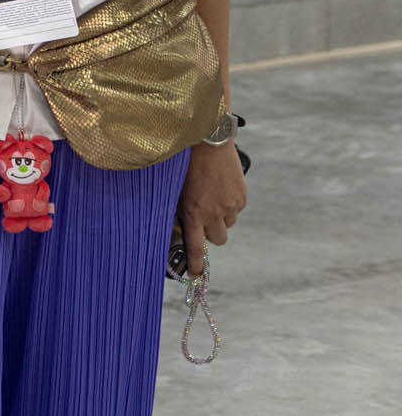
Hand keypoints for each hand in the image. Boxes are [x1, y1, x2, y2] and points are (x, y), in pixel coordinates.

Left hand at [178, 138, 245, 271]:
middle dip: (211, 234)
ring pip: (228, 224)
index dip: (196, 264)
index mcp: (193, 212)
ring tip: (211, 197)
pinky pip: (236, 209)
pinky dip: (229, 204)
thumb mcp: (174, 189)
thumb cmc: (184, 163)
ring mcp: (230, 205)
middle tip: (204, 220)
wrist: (208, 141)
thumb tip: (180, 226)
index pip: (196, 247)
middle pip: (218, 240)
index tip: (195, 274)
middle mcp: (213, 213)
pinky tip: (220, 188)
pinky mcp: (241, 197)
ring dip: (221, 217)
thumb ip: (179, 210)